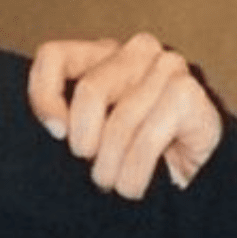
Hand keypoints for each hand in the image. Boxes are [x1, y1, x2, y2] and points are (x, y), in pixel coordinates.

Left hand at [27, 33, 221, 198]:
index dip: (44, 96)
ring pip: (119, 121)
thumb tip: (53, 127)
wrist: (193, 182)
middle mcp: (136, 52)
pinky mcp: (189, 92)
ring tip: (117, 185)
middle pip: (89, 90)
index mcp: (103, 55)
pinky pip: (147, 138)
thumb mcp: (89, 139)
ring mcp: (167, 67)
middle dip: (86, 144)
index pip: (53, 56)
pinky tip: (137, 185)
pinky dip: (135, 173)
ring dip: (112, 168)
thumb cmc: (134, 160)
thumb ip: (65, 121)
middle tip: (96, 171)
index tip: (54, 135)